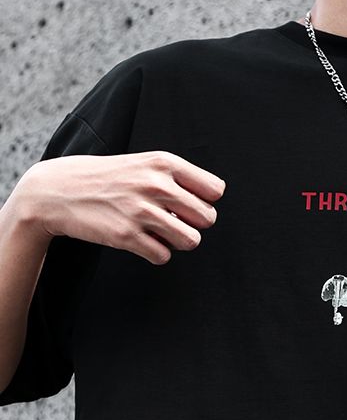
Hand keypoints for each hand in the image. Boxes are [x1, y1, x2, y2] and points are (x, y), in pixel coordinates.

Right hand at [15, 150, 225, 265]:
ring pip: (191, 241)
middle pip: (208, 218)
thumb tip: (210, 203)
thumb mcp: (144, 164)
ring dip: (178, 241)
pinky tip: (143, 241)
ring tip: (160, 232)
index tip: (188, 204)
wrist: (58, 190)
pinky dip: (157, 253)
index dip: (205, 201)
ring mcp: (141, 211)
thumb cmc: (107, 178)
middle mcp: (156, 184)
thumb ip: (178, 178)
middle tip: (174, 221)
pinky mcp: (126, 235)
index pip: (215, 190)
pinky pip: (164, 256)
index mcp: (164, 163)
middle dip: (194, 224)